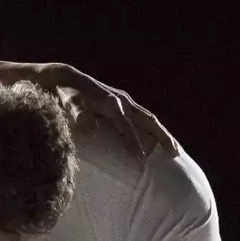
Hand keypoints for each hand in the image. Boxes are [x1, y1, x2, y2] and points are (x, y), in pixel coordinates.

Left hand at [31, 63, 178, 159]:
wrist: (64, 78)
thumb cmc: (63, 92)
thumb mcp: (66, 100)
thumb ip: (77, 111)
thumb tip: (91, 127)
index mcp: (111, 103)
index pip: (127, 127)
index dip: (134, 143)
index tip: (141, 162)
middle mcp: (122, 101)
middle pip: (148, 120)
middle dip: (162, 137)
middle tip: (176, 155)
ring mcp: (124, 101)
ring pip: (148, 119)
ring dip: (161, 134)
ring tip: (173, 151)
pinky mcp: (122, 103)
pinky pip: (141, 118)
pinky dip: (151, 130)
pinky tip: (154, 142)